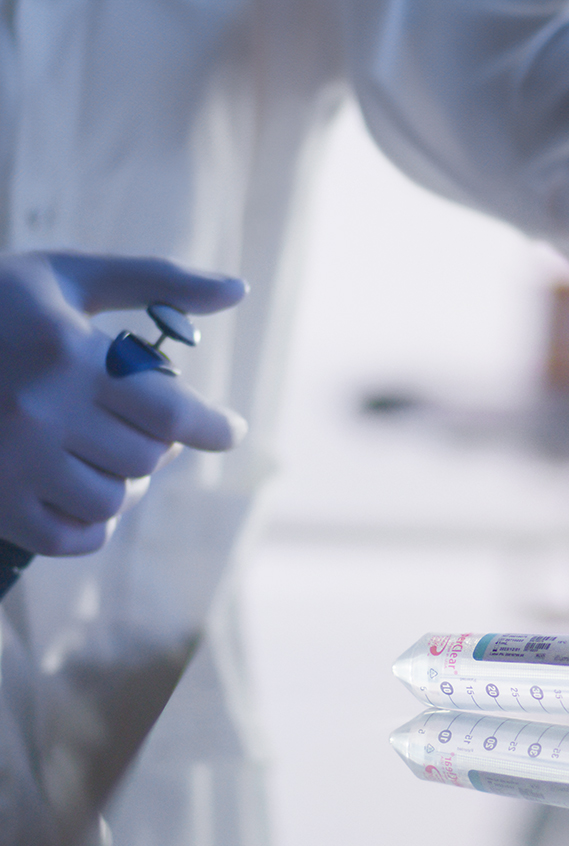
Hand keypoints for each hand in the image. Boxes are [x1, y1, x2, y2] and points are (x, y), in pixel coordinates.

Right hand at [0, 251, 247, 555]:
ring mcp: (11, 465)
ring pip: (114, 501)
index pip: (175, 414)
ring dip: (125, 480)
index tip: (232, 429)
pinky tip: (80, 488)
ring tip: (105, 453)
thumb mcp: (68, 276)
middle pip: (149, 459)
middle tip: (142, 422)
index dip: (217, 427)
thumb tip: (238, 289)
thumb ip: (157, 280)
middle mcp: (41, 415)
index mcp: (69, 357)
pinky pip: (71, 539)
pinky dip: (91, 524)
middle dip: (160, 441)